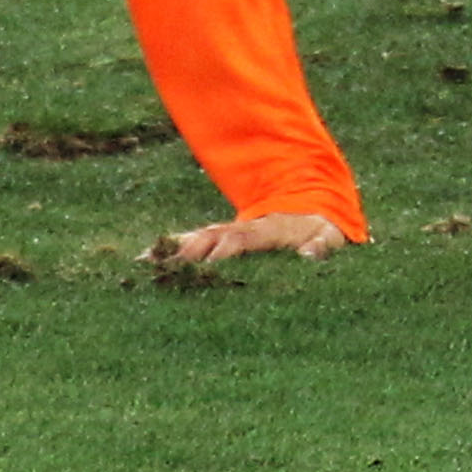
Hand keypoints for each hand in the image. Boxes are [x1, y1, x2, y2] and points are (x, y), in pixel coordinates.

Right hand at [145, 211, 347, 267]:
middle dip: (191, 250)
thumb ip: (321, 244)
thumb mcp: (328, 236)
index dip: (229, 248)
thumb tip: (310, 255)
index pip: (246, 238)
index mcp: (269, 230)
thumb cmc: (319, 230)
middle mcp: (242, 229)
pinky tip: (143, 263)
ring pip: (197, 239)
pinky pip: (191, 245)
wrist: (307, 208)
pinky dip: (169, 250)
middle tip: (167, 263)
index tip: (211, 260)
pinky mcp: (217, 243)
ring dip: (174, 250)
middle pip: (213, 237)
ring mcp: (228, 234)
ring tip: (145, 262)